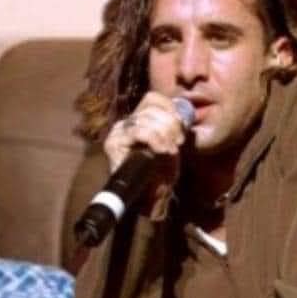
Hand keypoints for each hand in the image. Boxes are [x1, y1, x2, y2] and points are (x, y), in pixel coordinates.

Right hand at [103, 93, 186, 215]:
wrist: (150, 199)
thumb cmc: (161, 174)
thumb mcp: (173, 144)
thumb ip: (174, 126)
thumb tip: (182, 113)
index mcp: (138, 120)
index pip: (152, 98)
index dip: (170, 107)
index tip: (182, 126)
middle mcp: (125, 123)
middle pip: (150, 108)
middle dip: (170, 123)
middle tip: (178, 141)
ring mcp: (118, 133)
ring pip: (146, 119)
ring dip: (164, 133)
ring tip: (170, 150)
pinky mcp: (114, 144)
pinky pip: (138, 131)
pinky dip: (155, 139)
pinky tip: (162, 150)